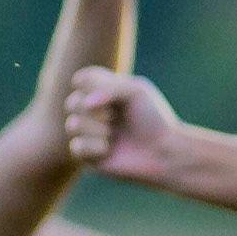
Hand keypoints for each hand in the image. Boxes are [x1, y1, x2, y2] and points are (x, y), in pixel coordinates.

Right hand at [64, 66, 188, 181]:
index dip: (91, 86)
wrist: (164, 151)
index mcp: (103, 91)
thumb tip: (85, 104)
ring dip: (96, 129)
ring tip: (113, 135)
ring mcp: (88, 134)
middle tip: (115, 117)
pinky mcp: (87, 156)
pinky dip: (94, 147)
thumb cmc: (153, 119)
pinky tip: (109, 150)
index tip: (114, 93)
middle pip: (71, 102)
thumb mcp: (136, 91)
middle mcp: (92, 112)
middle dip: (95, 111)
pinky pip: (76, 146)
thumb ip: (108, 87)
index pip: (80, 79)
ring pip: (72, 125)